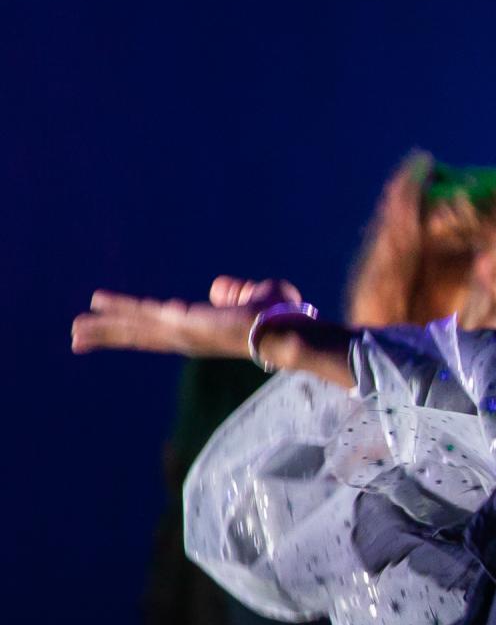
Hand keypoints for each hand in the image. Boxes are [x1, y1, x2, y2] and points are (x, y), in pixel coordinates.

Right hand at [72, 276, 299, 359]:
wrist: (291, 333)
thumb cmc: (282, 317)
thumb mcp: (255, 296)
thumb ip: (234, 291)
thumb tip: (219, 288)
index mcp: (200, 331)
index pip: (157, 330)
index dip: (132, 327)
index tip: (108, 325)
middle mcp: (188, 337)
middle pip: (139, 335)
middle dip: (107, 334)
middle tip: (75, 336)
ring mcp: (185, 333)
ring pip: (137, 329)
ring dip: (106, 327)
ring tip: (76, 329)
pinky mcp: (188, 325)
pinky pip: (151, 315)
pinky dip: (126, 311)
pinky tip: (101, 306)